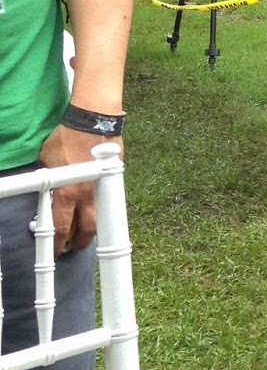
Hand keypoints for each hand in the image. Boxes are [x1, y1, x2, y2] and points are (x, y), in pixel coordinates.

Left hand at [35, 123, 118, 254]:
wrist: (93, 120)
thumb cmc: (68, 136)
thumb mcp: (47, 157)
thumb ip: (49, 175)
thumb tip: (48, 180)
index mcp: (67, 193)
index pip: (62, 227)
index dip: (59, 242)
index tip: (58, 248)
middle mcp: (86, 195)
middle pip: (87, 229)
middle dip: (81, 242)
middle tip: (75, 245)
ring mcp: (103, 187)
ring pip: (101, 217)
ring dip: (93, 228)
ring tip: (88, 232)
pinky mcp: (115, 177)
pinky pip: (109, 199)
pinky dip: (103, 207)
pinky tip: (98, 207)